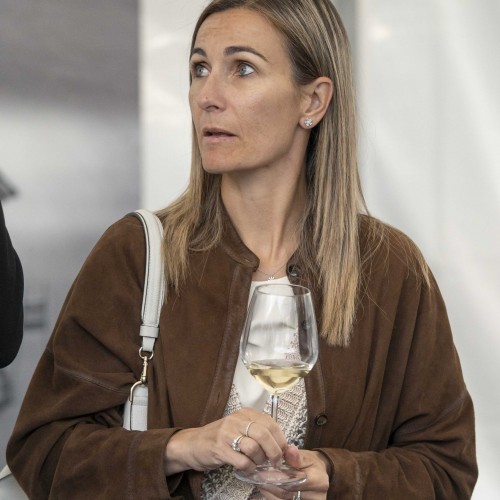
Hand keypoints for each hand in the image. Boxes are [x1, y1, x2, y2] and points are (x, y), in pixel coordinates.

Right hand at [163, 408, 286, 474]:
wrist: (193, 443)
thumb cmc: (222, 437)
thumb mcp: (241, 428)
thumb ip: (260, 433)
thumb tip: (285, 447)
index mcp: (245, 413)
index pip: (271, 423)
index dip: (281, 440)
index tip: (284, 452)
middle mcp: (237, 419)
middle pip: (264, 434)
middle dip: (275, 452)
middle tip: (276, 462)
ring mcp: (227, 433)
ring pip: (254, 448)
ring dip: (260, 461)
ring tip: (258, 464)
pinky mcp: (219, 448)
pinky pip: (242, 461)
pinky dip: (249, 469)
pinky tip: (247, 469)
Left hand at [258, 447, 329, 499]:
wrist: (319, 475)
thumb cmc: (311, 464)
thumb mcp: (306, 456)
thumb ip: (296, 456)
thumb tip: (289, 450)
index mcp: (318, 481)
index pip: (294, 481)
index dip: (277, 477)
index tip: (262, 471)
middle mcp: (316, 496)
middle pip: (288, 494)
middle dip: (270, 486)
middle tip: (257, 477)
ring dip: (270, 492)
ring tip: (259, 482)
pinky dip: (273, 497)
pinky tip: (266, 488)